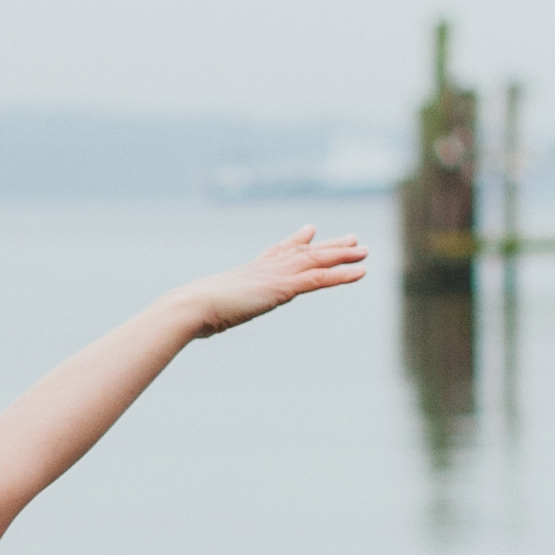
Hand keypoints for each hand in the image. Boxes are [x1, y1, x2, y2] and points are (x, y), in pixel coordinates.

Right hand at [170, 225, 366, 336]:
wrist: (192, 306)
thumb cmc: (191, 312)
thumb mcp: (204, 311)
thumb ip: (211, 312)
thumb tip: (198, 323)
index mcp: (247, 272)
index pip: (277, 252)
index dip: (295, 241)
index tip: (309, 231)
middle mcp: (265, 268)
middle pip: (304, 252)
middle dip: (328, 245)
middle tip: (351, 239)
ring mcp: (275, 275)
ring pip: (317, 260)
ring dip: (342, 255)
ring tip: (363, 251)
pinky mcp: (284, 287)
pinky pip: (320, 278)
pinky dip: (342, 275)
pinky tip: (361, 272)